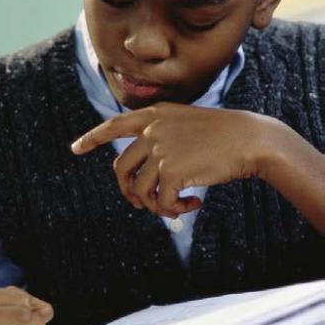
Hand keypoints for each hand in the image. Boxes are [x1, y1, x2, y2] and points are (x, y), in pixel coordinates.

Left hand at [72, 102, 263, 215]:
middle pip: (120, 167)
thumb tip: (146, 173)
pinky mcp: (171, 170)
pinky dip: (174, 209)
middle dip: (126, 191)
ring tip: (174, 205)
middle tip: (139, 203)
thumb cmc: (224, 134)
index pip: (114, 125)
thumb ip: (162, 138)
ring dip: (154, 204)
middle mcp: (152, 129)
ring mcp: (160, 149)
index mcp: (155, 115)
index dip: (92, 138)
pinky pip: (160, 200)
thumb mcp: (186, 125)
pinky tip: (193, 204)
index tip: (75, 148)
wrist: (249, 139)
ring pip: (138, 188)